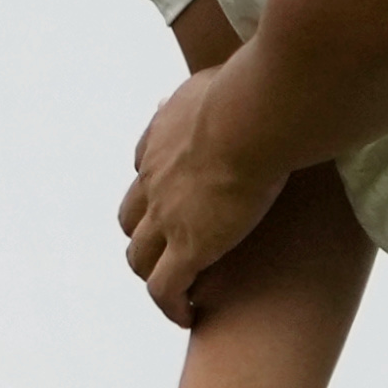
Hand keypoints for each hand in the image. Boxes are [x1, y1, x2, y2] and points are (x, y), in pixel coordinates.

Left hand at [118, 67, 281, 320]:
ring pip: (140, 257)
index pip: (147, 166)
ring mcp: (166, 215)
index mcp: (164, 136)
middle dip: (148, 233)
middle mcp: (155, 178)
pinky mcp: (189, 248)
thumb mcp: (235, 74)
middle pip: (133, 215)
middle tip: (177, 249)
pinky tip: (190, 316)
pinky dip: (171, 305)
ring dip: (154, 273)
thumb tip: (253, 71)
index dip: (160, 186)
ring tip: (180, 290)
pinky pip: (165, 289)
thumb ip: (234, 79)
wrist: (252, 116)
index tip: (182, 197)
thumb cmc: (254, 88)